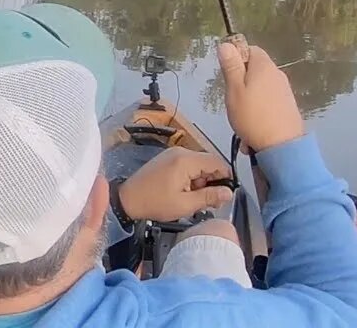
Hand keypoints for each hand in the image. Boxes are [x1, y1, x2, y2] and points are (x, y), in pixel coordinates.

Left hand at [118, 147, 233, 221]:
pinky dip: (191, 177)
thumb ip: (209, 197)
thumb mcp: (185, 204)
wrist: (128, 199)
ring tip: (193, 198)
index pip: (217, 162)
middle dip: (212, 181)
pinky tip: (185, 191)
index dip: (225, 178)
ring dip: (201, 181)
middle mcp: (179, 152)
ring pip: (199, 164)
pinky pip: (187, 165)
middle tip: (209, 201)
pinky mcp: (167, 159)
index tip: (224, 194)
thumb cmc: (153, 202)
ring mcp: (172, 154)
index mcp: (185, 160)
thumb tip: (228, 193)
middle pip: (208, 162)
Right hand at [219, 42, 304, 152]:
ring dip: (249, 97)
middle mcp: (277, 74)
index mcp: (264, 66)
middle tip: (232, 97)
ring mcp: (285, 91)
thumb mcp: (234, 89)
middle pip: (256, 69)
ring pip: (261, 86)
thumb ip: (231, 66)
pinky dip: (259, 109)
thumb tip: (226, 44)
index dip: (237, 57)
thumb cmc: (252, 116)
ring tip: (241, 115)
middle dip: (241, 80)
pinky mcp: (288, 106)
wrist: (281, 146)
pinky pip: (268, 101)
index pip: (250, 49)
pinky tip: (253, 125)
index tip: (227, 75)